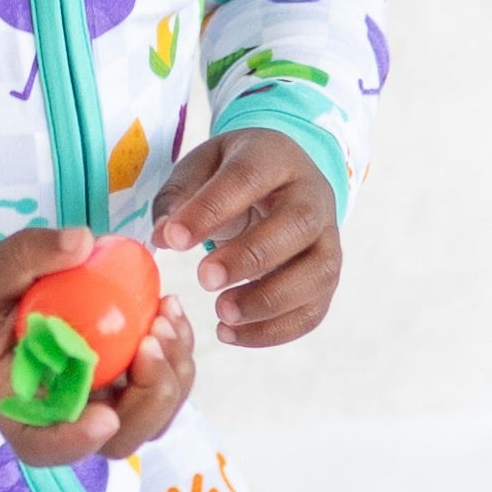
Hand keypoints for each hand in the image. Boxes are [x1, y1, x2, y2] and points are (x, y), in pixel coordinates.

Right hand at [0, 226, 193, 464]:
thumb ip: (25, 255)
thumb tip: (85, 242)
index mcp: (13, 404)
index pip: (41, 446)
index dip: (76, 442)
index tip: (102, 414)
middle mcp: (56, 414)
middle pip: (115, 441)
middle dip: (151, 396)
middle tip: (153, 334)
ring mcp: (86, 400)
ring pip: (145, 418)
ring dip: (172, 376)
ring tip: (166, 315)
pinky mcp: (106, 380)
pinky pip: (150, 385)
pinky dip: (171, 355)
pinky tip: (165, 311)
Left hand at [152, 128, 341, 347]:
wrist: (280, 180)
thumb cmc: (232, 174)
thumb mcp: (200, 168)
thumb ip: (178, 197)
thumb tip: (163, 236)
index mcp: (276, 158)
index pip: (249, 179)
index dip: (211, 210)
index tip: (174, 240)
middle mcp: (313, 196)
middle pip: (297, 226)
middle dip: (250, 257)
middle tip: (204, 279)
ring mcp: (328, 237)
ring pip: (318, 272)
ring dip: (269, 301)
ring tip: (221, 314)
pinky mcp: (327, 276)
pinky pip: (314, 309)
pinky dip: (275, 330)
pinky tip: (232, 333)